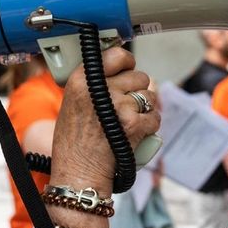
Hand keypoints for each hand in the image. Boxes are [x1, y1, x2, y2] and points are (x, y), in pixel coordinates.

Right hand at [52, 47, 159, 190]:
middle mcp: (101, 89)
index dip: (127, 62)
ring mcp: (119, 105)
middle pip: (139, 76)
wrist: (78, 172)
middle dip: (137, 91)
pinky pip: (154, 117)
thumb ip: (95, 84)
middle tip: (125, 107)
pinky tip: (135, 134)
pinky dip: (149, 127)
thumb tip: (125, 70)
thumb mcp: (73, 102)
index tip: (127, 69)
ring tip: (128, 123)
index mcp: (82, 80)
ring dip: (145, 109)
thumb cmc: (74, 142)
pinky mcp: (134, 124)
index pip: (117, 55)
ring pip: (149, 96)